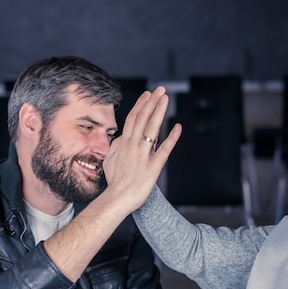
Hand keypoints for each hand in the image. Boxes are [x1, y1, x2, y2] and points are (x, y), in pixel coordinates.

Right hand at [103, 86, 181, 211]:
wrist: (117, 199)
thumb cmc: (115, 182)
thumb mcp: (110, 159)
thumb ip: (116, 146)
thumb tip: (121, 136)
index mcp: (123, 143)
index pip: (132, 119)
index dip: (141, 105)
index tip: (148, 94)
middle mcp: (133, 146)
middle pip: (142, 119)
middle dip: (151, 102)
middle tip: (160, 89)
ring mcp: (143, 156)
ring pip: (151, 129)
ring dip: (159, 112)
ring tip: (165, 99)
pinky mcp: (153, 167)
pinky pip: (164, 150)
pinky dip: (171, 138)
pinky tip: (178, 127)